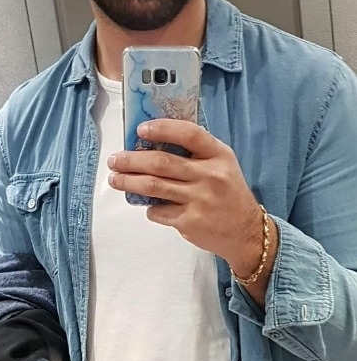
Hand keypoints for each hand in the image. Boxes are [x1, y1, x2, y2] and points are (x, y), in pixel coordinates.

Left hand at [107, 119, 264, 272]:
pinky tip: (147, 204)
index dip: (162, 129)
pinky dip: (148, 207)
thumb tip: (152, 144)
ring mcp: (199, 200)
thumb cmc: (227, 193)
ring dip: (129, 182)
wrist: (245, 231)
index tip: (140, 130)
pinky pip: (158, 211)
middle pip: (161, 163)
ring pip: (153, 187)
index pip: (189, 134)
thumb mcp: (222, 165)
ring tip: (115, 179)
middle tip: (115, 160)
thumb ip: (196, 153)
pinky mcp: (190, 222)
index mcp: (219, 155)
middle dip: (131, 160)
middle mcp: (210, 176)